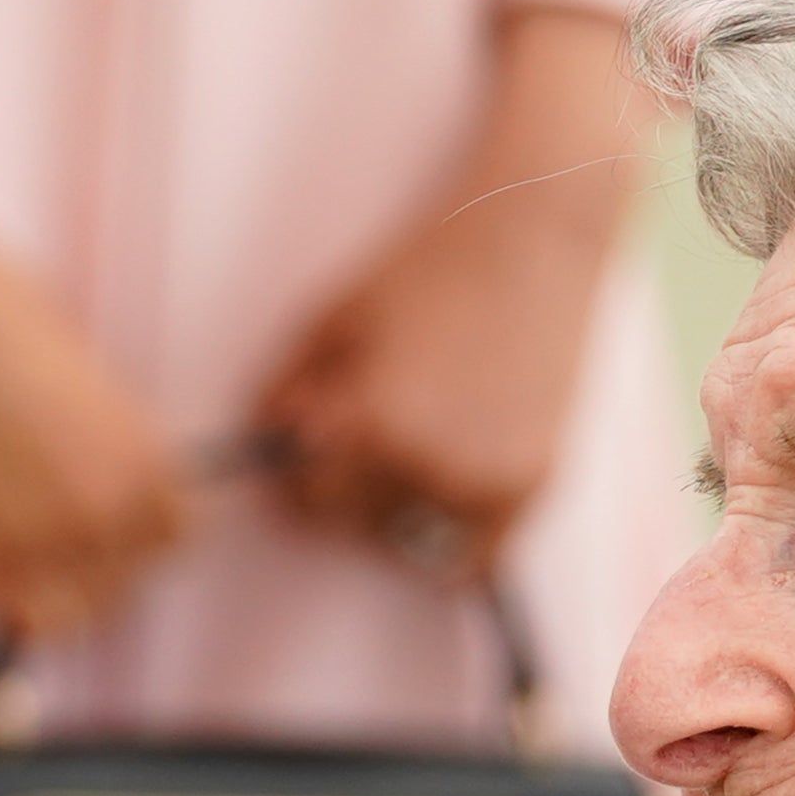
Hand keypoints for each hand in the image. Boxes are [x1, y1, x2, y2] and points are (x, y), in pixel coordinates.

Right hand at [0, 81, 185, 641]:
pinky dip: (3, 595)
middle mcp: (101, 513)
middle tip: (50, 526)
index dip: (141, 531)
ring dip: (54, 593)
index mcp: (147, 464)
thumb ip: (114, 459)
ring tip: (24, 546)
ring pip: (70, 619)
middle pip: (124, 588)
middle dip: (97, 566)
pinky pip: (7, 613)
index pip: (175, 541)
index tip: (113, 520)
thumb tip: (112, 521)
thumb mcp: (92, 386)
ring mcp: (33, 541)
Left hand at [254, 5, 643, 585]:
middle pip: (353, 528)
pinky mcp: (533, 484)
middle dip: (343, 497)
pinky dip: (452, 543)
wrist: (534, 235)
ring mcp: (485, 480)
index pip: (303, 504)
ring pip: (410, 546)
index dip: (292, 486)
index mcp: (369, 421)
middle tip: (361, 449)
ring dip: (396, 516)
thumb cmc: (423, 269)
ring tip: (408, 458)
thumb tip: (260, 460)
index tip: (299, 468)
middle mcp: (428, 462)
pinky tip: (446, 496)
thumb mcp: (330, 320)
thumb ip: (282, 396)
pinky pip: (472, 560)